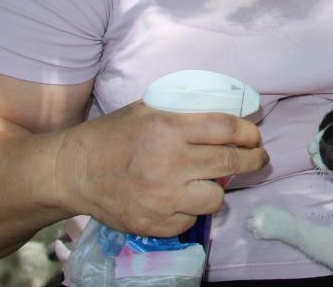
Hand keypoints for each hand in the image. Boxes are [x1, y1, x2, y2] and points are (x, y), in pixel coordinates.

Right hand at [55, 101, 268, 236]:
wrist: (73, 170)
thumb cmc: (115, 134)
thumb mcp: (150, 108)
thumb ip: (186, 109)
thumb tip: (229, 111)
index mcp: (169, 128)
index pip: (226, 129)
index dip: (249, 133)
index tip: (255, 137)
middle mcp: (169, 162)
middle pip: (230, 163)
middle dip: (253, 160)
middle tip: (259, 158)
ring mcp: (161, 197)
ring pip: (215, 198)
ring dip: (219, 188)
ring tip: (212, 181)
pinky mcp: (152, 223)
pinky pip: (190, 220)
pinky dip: (191, 210)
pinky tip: (181, 199)